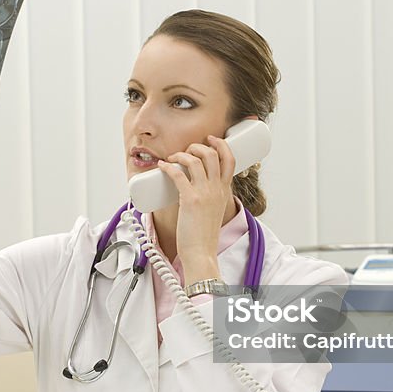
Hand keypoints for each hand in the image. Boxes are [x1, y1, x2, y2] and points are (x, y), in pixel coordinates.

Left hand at [158, 135, 236, 280]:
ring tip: (172, 158)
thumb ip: (209, 197)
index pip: (230, 160)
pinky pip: (178, 174)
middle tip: (187, 150)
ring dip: (181, 154)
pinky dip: (168, 167)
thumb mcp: (214, 211)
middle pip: (213, 154)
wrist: (201, 252)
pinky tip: (162, 167)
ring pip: (196, 160)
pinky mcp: (190, 200)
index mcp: (225, 191)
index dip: (221, 145)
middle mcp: (217, 189)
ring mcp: (204, 193)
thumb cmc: (204, 235)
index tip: (211, 139)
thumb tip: (192, 185)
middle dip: (198, 146)